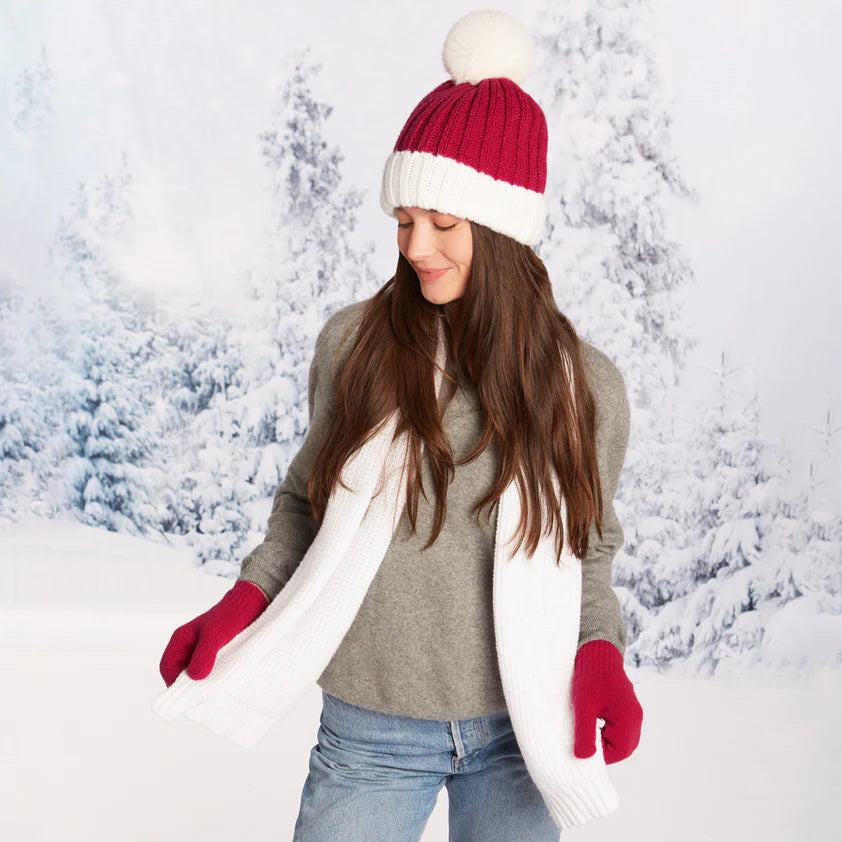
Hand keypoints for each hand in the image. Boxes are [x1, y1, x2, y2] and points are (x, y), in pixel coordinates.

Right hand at [159, 580, 268, 686]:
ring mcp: (203, 650)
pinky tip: (225, 681)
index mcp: (182, 639)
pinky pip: (210, 669)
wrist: (254, 601)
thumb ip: (204, 654)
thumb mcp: (216, 634)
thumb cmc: (231, 614)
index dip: (175, 683)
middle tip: (205, 696)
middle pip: (180, 672)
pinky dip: (215, 677)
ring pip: (196, 672)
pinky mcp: (217, 653)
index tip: (190, 695)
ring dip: (204, 682)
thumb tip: (194, 677)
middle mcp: (189, 646)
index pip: (167, 667)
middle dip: (190, 685)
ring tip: (216, 690)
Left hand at [571, 639, 642, 763]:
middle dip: (606, 748)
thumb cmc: (590, 678)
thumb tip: (584, 759)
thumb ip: (585, 734)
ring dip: (608, 739)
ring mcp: (634, 711)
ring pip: (624, 737)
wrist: (597, 651)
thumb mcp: (583, 707)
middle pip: (624, 746)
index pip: (620, 752)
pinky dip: (610, 730)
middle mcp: (635, 717)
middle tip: (586, 739)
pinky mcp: (628, 705)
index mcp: (628, 719)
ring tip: (589, 729)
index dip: (602, 755)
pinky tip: (594, 720)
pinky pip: (623, 726)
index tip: (584, 747)